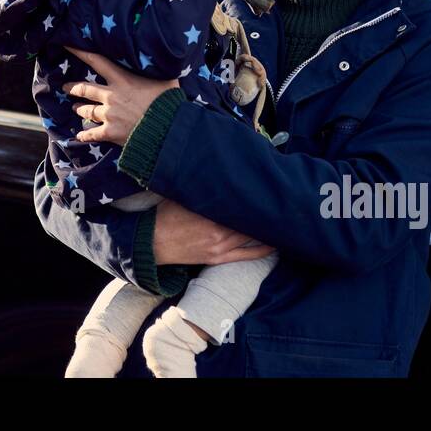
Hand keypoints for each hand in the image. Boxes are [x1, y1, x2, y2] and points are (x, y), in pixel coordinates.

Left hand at [61, 47, 177, 145]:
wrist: (167, 129)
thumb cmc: (168, 101)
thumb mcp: (166, 78)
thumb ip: (157, 68)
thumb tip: (161, 55)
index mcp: (122, 80)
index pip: (97, 61)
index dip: (80, 52)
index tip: (66, 45)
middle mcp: (111, 96)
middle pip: (85, 89)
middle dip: (73, 88)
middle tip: (65, 87)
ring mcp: (109, 115)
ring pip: (87, 110)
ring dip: (79, 108)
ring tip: (74, 107)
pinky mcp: (111, 132)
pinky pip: (93, 134)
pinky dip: (85, 135)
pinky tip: (79, 136)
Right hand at [152, 198, 276, 265]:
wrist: (150, 243)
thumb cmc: (164, 216)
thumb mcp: (182, 196)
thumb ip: (201, 188)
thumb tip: (218, 172)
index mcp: (209, 212)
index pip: (239, 202)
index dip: (254, 195)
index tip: (265, 186)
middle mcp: (218, 230)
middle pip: (249, 218)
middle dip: (262, 210)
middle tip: (278, 201)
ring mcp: (220, 246)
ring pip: (251, 235)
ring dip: (265, 228)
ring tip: (280, 219)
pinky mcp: (217, 258)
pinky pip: (246, 255)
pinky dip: (262, 250)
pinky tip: (274, 244)